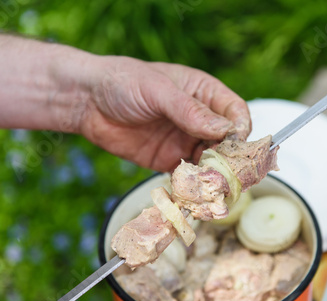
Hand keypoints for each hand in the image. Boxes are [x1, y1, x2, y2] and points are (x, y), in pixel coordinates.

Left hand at [0, 23, 250, 170]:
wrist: (86, 102)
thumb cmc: (123, 82)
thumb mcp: (157, 91)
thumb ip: (190, 110)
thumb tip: (225, 130)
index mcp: (204, 93)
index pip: (235, 112)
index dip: (239, 129)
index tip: (233, 145)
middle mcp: (200, 119)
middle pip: (228, 142)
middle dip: (229, 159)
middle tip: (225, 175)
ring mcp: (185, 141)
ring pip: (211, 162)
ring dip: (212, 176)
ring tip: (209, 188)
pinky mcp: (169, 160)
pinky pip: (188, 176)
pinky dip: (192, 186)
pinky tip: (191, 193)